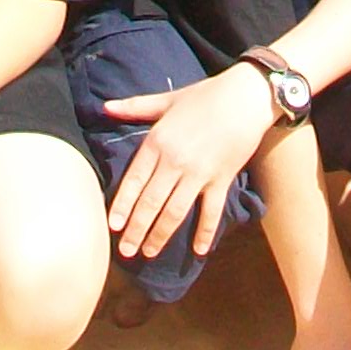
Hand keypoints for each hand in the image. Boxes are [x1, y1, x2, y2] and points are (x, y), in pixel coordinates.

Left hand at [102, 63, 274, 261]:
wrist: (245, 96)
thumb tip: (105, 107)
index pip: (134, 181)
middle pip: (151, 203)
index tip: (113, 226)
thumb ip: (135, 107)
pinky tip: (198, 251)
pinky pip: (211, 211)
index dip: (122, 205)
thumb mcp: (167, 100)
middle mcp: (175, 160)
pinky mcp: (221, 179)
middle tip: (125, 252)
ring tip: (149, 253)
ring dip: (161, 235)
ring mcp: (199, 173)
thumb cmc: (204, 96)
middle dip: (136, 229)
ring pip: (175, 212)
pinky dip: (205, 232)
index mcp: (158, 141)